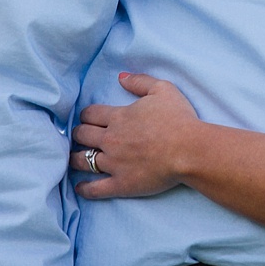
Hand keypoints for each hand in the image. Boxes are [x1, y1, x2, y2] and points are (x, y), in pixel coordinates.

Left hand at [70, 73, 200, 197]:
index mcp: (118, 117)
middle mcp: (111, 140)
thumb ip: (139, 81)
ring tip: (75, 158)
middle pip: (82, 135)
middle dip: (79, 134)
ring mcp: (113, 163)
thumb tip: (121, 77)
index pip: (90, 114)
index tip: (88, 119)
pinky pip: (95, 188)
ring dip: (76, 158)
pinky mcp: (121, 183)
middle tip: (81, 137)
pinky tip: (80, 187)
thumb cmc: (179, 119)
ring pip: (83, 160)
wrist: (189, 150)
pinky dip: (85, 188)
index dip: (86, 115)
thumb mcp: (162, 89)